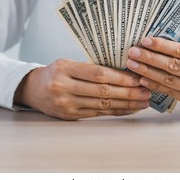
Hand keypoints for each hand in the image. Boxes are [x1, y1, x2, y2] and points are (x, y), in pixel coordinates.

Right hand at [14, 59, 150, 119]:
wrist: (33, 89)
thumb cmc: (56, 72)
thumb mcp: (68, 63)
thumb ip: (91, 68)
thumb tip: (124, 71)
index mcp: (65, 68)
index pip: (98, 74)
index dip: (120, 77)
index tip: (138, 78)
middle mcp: (64, 87)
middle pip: (102, 91)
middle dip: (128, 92)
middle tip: (146, 91)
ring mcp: (66, 104)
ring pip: (102, 105)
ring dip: (125, 104)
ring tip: (143, 101)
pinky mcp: (69, 116)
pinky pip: (97, 114)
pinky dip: (115, 112)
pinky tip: (129, 109)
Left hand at [127, 37, 179, 116]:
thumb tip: (163, 47)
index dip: (162, 45)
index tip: (145, 40)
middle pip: (174, 66)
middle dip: (150, 58)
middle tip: (133, 52)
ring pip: (171, 81)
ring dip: (148, 72)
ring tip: (133, 65)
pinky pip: (173, 94)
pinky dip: (157, 86)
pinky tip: (144, 80)